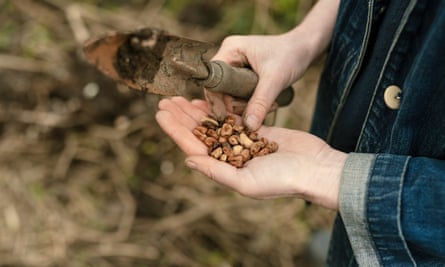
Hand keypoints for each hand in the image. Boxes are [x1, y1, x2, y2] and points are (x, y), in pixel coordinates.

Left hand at [155, 97, 346, 209]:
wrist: (314, 168)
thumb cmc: (283, 180)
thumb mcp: (246, 182)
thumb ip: (217, 171)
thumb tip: (187, 160)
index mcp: (224, 168)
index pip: (193, 147)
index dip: (175, 131)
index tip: (160, 114)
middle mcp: (230, 156)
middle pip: (199, 133)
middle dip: (181, 118)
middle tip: (164, 101)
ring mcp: (242, 142)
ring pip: (213, 123)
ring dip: (196, 110)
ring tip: (180, 97)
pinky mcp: (256, 130)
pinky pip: (232, 117)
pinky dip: (219, 108)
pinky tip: (207, 98)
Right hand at [212, 29, 315, 129]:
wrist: (305, 48)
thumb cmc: (292, 55)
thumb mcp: (275, 80)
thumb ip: (261, 102)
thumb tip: (248, 126)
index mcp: (230, 50)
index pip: (213, 80)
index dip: (216, 101)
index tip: (227, 119)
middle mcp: (228, 57)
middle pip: (220, 91)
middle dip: (238, 106)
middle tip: (258, 113)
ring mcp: (235, 66)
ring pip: (231, 96)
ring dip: (247, 107)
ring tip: (269, 106)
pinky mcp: (242, 75)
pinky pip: (240, 96)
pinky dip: (252, 104)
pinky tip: (268, 104)